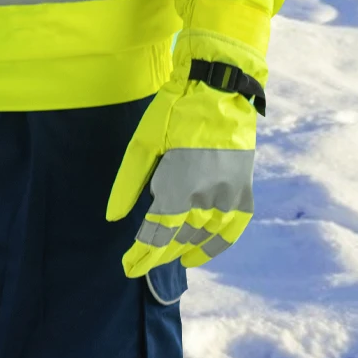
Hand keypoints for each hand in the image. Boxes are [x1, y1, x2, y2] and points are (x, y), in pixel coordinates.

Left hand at [106, 30, 263, 275]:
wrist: (220, 91)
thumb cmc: (175, 112)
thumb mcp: (144, 143)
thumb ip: (129, 184)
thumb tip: (113, 218)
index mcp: (179, 186)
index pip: (157, 233)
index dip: (141, 253)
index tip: (128, 266)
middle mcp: (206, 199)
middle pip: (178, 239)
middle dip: (156, 255)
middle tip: (138, 267)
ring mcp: (229, 198)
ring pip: (201, 236)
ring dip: (180, 250)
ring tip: (163, 260)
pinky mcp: (244, 193)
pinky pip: (231, 230)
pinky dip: (215, 247)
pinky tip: (197, 256)